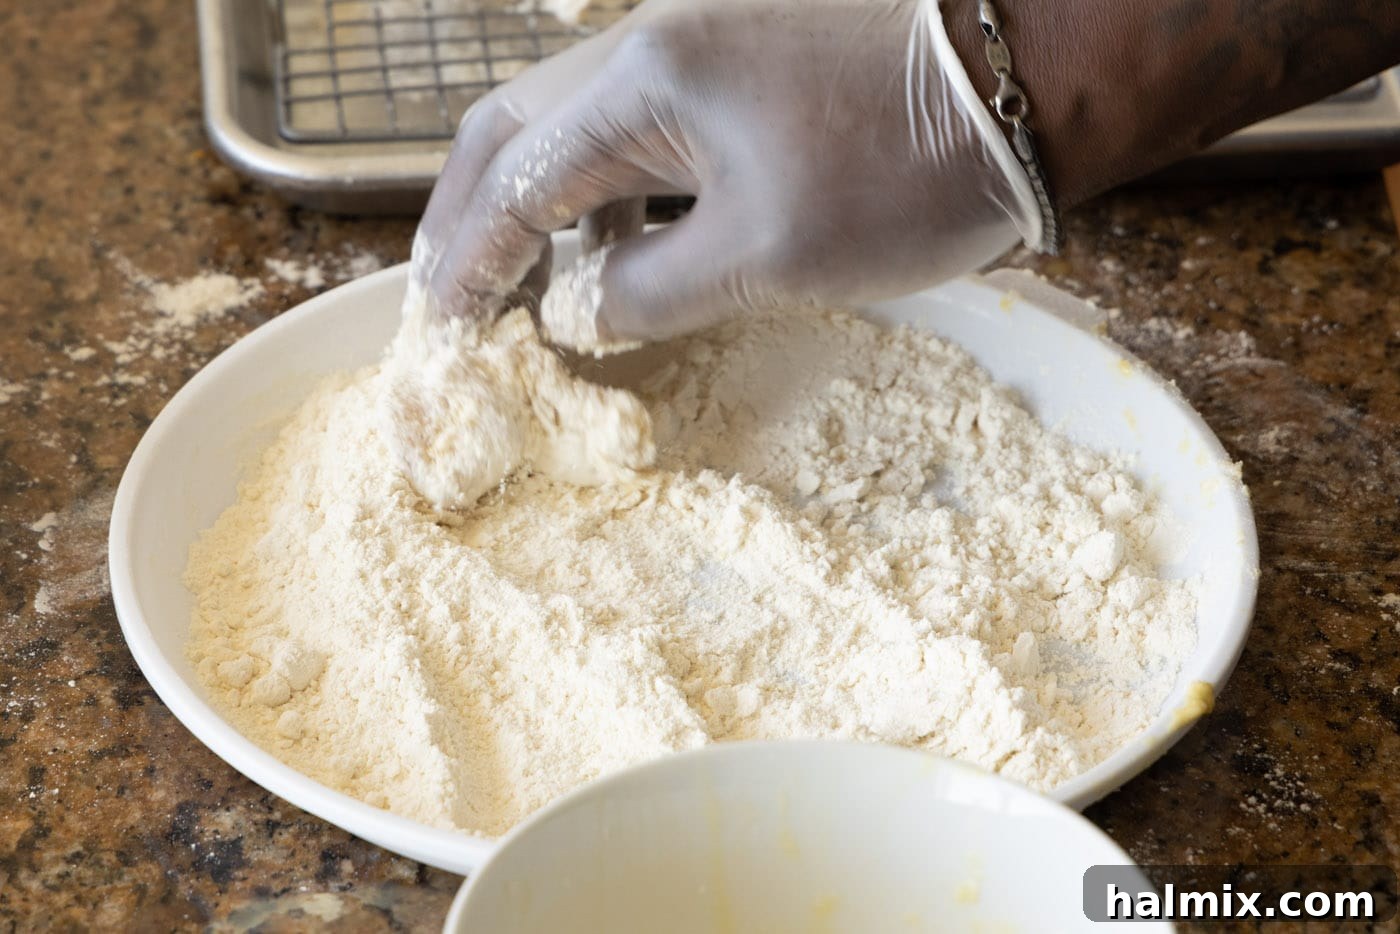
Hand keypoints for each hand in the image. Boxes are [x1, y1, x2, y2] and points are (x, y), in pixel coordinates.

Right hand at [410, 0, 1048, 345]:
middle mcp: (648, 47)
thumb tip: (580, 315)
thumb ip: (648, 291)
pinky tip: (614, 252)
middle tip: (445, 292)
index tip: (440, 327)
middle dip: (471, 216)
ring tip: (518, 289)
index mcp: (641, 84)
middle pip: (517, 131)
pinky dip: (608, 196)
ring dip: (538, 207)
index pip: (515, 180)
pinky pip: (641, 134)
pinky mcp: (739, 67)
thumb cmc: (903, 172)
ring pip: (576, 131)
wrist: (1029, 86)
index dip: (470, 262)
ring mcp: (695, 48)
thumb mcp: (765, 256)